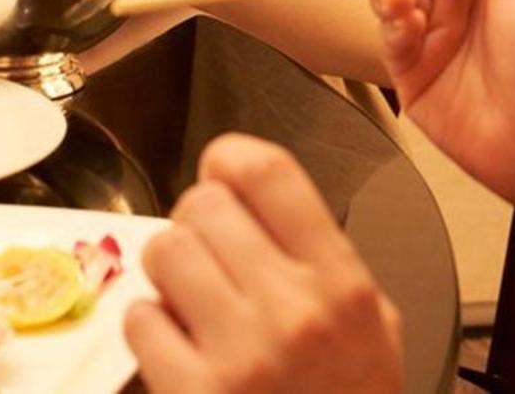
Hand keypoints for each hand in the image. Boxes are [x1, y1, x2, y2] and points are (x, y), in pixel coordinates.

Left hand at [124, 134, 401, 393]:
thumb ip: (329, 259)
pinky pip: (138, 320)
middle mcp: (292, 310)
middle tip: (209, 258)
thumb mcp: (375, 326)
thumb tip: (261, 201)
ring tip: (193, 304)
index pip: (268, 172)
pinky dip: (150, 331)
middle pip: (203, 204)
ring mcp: (239, 355)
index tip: (222, 174)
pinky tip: (180, 351)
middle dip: (197, 226)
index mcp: (342, 283)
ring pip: (163, 252)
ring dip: (169, 274)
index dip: (230, 160)